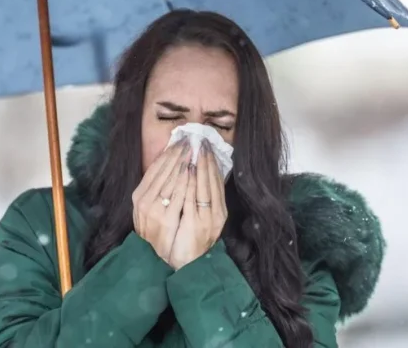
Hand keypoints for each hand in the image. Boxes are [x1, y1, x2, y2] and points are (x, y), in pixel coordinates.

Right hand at [132, 137, 192, 263]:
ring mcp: (153, 209)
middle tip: (189, 140)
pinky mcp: (166, 218)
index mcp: (139, 195)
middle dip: (176, 154)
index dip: (166, 154)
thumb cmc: (155, 231)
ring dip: (181, 163)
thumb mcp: (150, 208)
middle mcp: (143, 200)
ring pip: (169, 180)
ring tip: (192, 150)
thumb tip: (168, 168)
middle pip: (161, 172)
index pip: (153, 169)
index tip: (178, 141)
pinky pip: (177, 196)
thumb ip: (156, 190)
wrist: (155, 257)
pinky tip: (192, 170)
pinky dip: (185, 181)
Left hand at [168, 139, 227, 270]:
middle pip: (213, 182)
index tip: (207, 147)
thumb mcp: (200, 219)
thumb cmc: (190, 241)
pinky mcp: (196, 225)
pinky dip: (192, 182)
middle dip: (207, 160)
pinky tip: (190, 169)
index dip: (212, 164)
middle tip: (201, 141)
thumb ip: (202, 201)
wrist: (187, 266)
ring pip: (204, 187)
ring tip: (195, 149)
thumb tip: (198, 177)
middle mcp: (216, 215)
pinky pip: (193, 198)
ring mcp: (207, 219)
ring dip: (200, 166)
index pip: (217, 183)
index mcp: (219, 212)